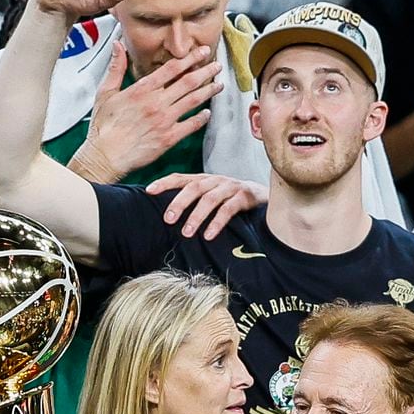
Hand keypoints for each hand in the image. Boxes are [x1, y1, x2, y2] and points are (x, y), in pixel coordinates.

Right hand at [68, 43, 219, 182]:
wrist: (105, 155)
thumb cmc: (103, 127)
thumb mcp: (105, 93)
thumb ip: (115, 68)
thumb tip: (118, 46)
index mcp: (142, 90)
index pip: (172, 68)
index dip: (190, 58)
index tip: (201, 51)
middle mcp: (156, 103)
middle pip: (188, 82)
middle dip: (206, 71)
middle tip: (216, 65)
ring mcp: (165, 120)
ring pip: (194, 100)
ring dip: (209, 91)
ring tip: (219, 84)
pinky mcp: (169, 138)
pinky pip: (191, 125)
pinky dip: (202, 118)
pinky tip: (207, 113)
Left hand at [146, 173, 266, 239]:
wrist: (265, 196)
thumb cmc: (230, 199)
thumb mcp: (210, 197)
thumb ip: (192, 202)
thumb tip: (165, 217)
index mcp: (203, 180)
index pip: (180, 178)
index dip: (164, 182)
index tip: (148, 191)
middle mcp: (215, 180)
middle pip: (194, 187)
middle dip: (179, 203)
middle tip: (167, 219)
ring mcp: (231, 187)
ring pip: (210, 199)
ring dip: (196, 216)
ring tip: (186, 233)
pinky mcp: (245, 197)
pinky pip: (229, 209)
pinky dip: (217, 222)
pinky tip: (208, 235)